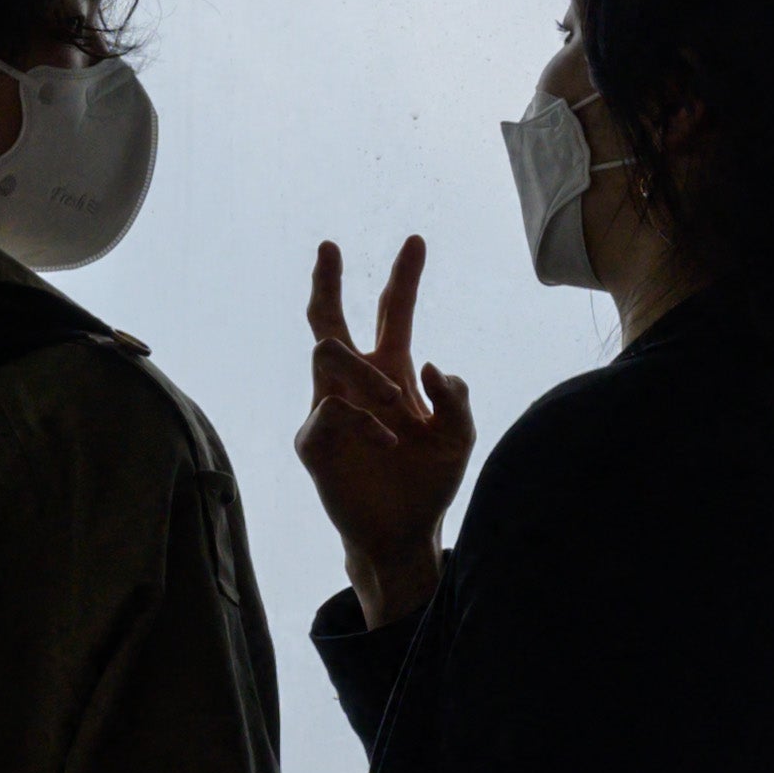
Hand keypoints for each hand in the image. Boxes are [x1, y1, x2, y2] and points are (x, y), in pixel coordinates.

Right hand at [291, 235, 473, 623]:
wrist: (403, 532)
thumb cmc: (428, 482)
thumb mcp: (459, 436)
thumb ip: (454, 397)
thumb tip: (429, 364)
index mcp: (391, 372)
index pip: (391, 314)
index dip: (403, 278)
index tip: (417, 240)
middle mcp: (355, 384)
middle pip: (329, 320)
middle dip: (327, 282)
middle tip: (329, 246)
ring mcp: (329, 409)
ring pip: (327, 355)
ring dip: (364, 371)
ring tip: (396, 402)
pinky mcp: (314, 441)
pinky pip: (329, 410)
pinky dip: (362, 420)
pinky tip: (386, 441)